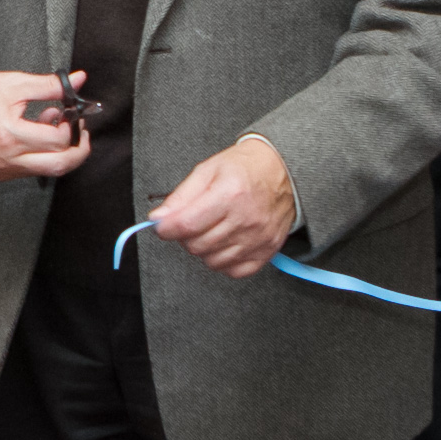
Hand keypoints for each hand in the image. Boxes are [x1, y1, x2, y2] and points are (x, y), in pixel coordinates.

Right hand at [0, 70, 93, 181]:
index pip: (58, 139)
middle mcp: (5, 159)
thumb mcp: (13, 83)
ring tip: (52, 124)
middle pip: (59, 165)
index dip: (72, 124)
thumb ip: (49, 85)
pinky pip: (29, 170)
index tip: (73, 111)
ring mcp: (0, 171)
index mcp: (9, 135)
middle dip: (78, 149)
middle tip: (80, 130)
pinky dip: (40, 155)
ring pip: (46, 170)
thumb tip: (79, 80)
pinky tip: (35, 135)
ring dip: (58, 151)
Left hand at [150, 138, 295, 277]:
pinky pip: (234, 271)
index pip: (187, 224)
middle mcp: (247, 219)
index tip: (162, 226)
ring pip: (212, 261)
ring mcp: (259, 238)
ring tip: (210, 229)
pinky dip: (223, 261)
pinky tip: (224, 243)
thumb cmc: (243, 168)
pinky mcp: (267, 250)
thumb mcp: (207, 170)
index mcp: (229, 194)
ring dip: (204, 248)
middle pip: (197, 245)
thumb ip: (180, 196)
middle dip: (185, 236)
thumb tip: (158, 218)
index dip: (166, 228)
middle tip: (191, 221)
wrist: (282, 171)